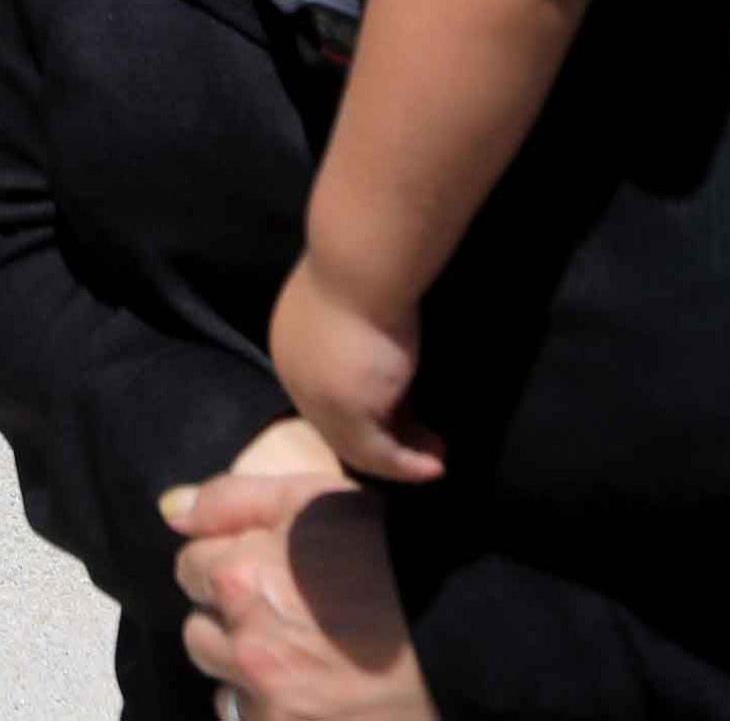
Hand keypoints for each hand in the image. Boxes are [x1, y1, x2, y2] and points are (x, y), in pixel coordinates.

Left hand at [165, 452, 436, 717]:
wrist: (459, 631)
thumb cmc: (384, 553)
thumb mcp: (310, 498)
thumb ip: (231, 499)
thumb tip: (169, 512)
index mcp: (240, 577)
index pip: (190, 568)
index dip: (225, 562)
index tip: (266, 568)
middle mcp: (245, 646)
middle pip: (198, 632)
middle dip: (229, 621)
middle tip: (284, 615)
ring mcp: (270, 704)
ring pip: (222, 685)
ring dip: (246, 672)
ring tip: (300, 657)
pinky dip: (268, 711)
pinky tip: (307, 694)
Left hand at [268, 257, 442, 486]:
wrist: (360, 263)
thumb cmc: (362, 269)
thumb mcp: (359, 307)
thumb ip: (362, 334)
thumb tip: (387, 356)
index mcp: (292, 344)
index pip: (326, 389)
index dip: (366, 405)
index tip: (403, 414)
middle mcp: (296, 375)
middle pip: (339, 420)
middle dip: (385, 435)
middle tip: (424, 445)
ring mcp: (317, 398)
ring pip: (357, 443)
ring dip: (399, 457)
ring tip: (436, 458)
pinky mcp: (346, 414)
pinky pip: (378, 453)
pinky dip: (406, 466)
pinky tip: (434, 466)